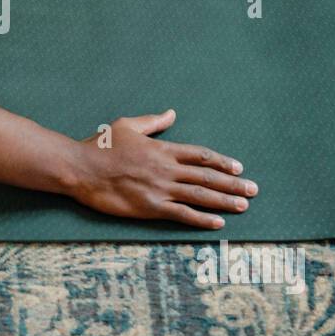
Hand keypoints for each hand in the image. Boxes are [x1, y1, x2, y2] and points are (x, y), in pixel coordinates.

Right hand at [69, 110, 256, 226]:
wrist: (81, 169)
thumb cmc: (101, 145)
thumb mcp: (128, 125)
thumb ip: (153, 121)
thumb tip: (172, 113)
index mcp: (163, 149)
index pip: (201, 156)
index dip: (223, 162)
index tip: (239, 169)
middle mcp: (167, 169)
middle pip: (208, 176)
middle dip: (233, 184)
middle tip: (253, 190)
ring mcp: (160, 189)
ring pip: (200, 195)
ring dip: (225, 201)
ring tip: (244, 205)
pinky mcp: (150, 208)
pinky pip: (182, 214)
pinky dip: (202, 219)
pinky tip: (218, 222)